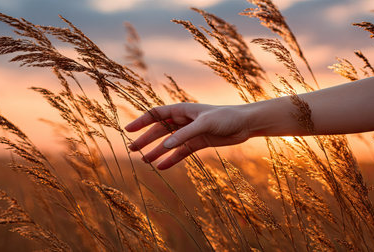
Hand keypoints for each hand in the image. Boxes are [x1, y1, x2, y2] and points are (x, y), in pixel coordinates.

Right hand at [125, 103, 251, 169]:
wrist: (244, 124)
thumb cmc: (225, 117)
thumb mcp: (204, 124)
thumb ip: (184, 135)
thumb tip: (164, 146)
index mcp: (182, 110)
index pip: (156, 114)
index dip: (142, 121)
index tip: (128, 130)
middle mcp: (183, 121)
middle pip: (159, 131)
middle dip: (145, 139)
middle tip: (133, 150)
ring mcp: (189, 133)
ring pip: (168, 143)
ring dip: (156, 151)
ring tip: (144, 161)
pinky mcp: (197, 143)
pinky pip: (180, 153)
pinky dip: (171, 159)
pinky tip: (162, 167)